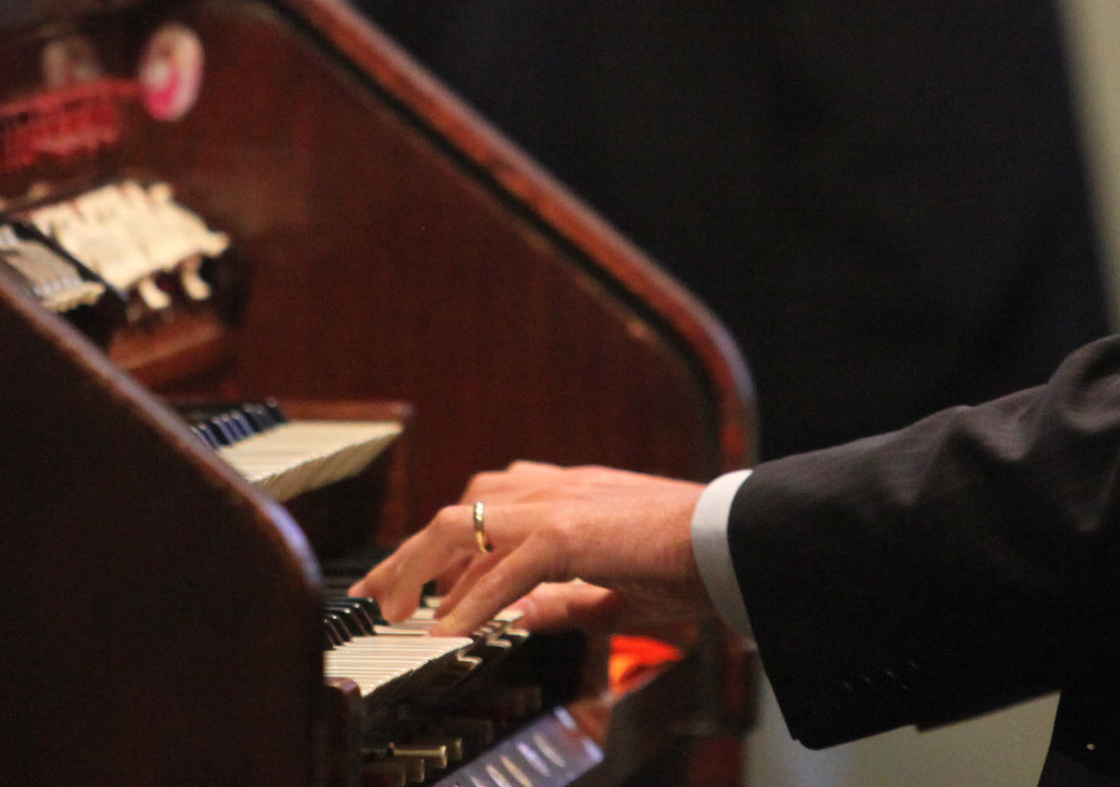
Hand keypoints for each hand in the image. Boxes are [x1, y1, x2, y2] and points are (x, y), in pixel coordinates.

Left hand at [350, 461, 712, 634]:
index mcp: (570, 497)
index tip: (416, 587)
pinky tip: (453, 631)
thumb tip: (518, 616)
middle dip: (410, 553)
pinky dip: (474, 600)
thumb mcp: (614, 589)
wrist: (740, 540)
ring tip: (398, 612)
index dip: (445, 549)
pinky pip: (507, 566)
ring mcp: (563, 505)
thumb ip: (565, 599)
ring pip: (465, 523)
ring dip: (421, 568)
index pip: (487, 508)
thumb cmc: (694, 562)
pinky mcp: (574, 533)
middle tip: (379, 597)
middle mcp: (558, 489)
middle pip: (461, 509)